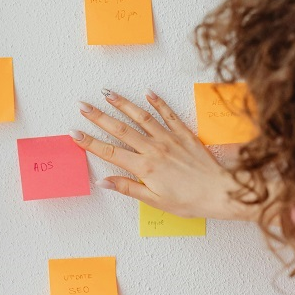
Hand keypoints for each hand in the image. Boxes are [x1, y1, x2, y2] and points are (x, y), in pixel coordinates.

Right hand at [72, 89, 259, 220]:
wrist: (220, 192)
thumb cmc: (190, 201)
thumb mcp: (156, 202)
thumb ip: (129, 188)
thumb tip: (104, 181)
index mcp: (145, 167)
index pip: (110, 152)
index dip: (90, 142)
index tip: (74, 133)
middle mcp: (154, 149)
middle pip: (120, 129)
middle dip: (99, 117)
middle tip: (83, 106)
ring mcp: (169, 139)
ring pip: (141, 117)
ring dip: (122, 104)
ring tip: (107, 93)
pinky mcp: (184, 134)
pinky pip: (168, 114)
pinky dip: (157, 102)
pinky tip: (147, 93)